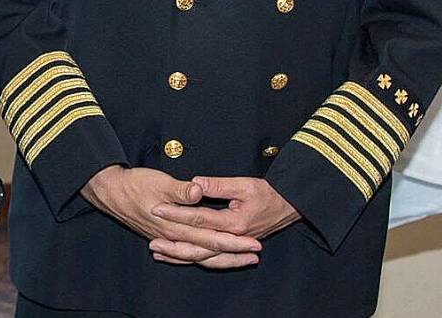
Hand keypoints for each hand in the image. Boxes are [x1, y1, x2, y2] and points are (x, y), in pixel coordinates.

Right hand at [82, 166, 260, 268]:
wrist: (110, 192)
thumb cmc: (134, 184)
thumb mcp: (158, 181)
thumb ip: (180, 189)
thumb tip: (198, 191)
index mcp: (175, 225)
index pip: (211, 237)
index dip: (233, 241)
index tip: (253, 242)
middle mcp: (173, 237)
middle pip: (208, 252)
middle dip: (234, 254)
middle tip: (255, 254)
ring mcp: (167, 240)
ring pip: (198, 256)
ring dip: (221, 259)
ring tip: (240, 260)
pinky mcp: (162, 237)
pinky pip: (186, 254)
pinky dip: (199, 259)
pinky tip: (207, 260)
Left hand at [149, 176, 298, 266]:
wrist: (290, 205)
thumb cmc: (268, 193)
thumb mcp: (243, 184)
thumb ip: (217, 185)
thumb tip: (195, 183)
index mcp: (234, 223)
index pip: (198, 218)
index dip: (176, 212)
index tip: (157, 207)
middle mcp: (232, 239)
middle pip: (197, 245)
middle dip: (173, 244)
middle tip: (151, 240)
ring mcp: (233, 245)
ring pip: (203, 257)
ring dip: (181, 256)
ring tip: (159, 252)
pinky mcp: (233, 246)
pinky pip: (211, 258)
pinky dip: (194, 258)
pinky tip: (179, 256)